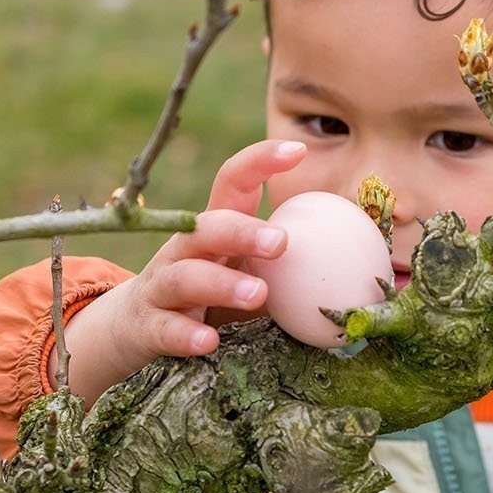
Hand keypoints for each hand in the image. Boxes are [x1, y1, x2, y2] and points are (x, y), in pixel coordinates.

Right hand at [62, 140, 305, 402]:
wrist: (133, 331)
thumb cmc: (208, 299)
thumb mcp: (245, 278)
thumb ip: (287, 272)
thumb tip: (359, 269)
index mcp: (214, 231)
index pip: (232, 184)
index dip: (259, 162)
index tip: (297, 151)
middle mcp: (183, 251)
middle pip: (206, 227)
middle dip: (242, 230)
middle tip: (281, 242)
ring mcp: (160, 287)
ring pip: (184, 277)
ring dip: (221, 283)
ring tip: (258, 295)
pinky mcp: (147, 326)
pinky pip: (164, 328)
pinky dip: (185, 334)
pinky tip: (209, 341)